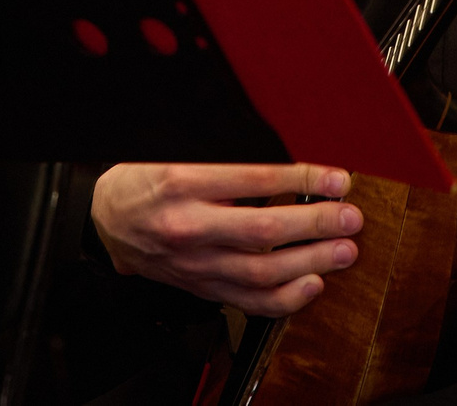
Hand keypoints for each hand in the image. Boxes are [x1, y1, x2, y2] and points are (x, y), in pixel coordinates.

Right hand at [92, 162, 361, 315]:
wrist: (106, 220)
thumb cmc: (144, 181)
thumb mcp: (175, 155)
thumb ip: (227, 162)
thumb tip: (287, 166)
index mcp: (182, 183)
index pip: (254, 181)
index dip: (302, 178)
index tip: (336, 178)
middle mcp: (189, 227)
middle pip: (263, 231)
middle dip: (315, 224)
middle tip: (350, 218)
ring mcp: (195, 264)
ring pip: (260, 272)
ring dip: (310, 262)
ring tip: (343, 251)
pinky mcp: (200, 287)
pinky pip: (248, 300)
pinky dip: (285, 298)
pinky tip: (312, 284)